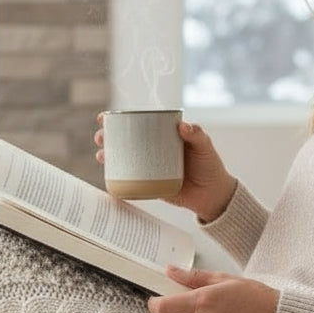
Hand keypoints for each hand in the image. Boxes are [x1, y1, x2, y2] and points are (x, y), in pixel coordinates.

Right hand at [94, 117, 236, 221]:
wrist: (212, 195)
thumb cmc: (210, 166)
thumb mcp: (205, 147)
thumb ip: (197, 135)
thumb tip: (182, 126)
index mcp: (162, 136)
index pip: (138, 124)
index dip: (119, 119)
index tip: (105, 118)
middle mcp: (152, 150)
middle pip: (124, 140)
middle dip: (107, 137)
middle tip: (101, 138)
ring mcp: (148, 167)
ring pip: (122, 159)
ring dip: (107, 156)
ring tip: (101, 156)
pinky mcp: (147, 184)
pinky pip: (128, 179)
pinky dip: (115, 177)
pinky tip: (107, 175)